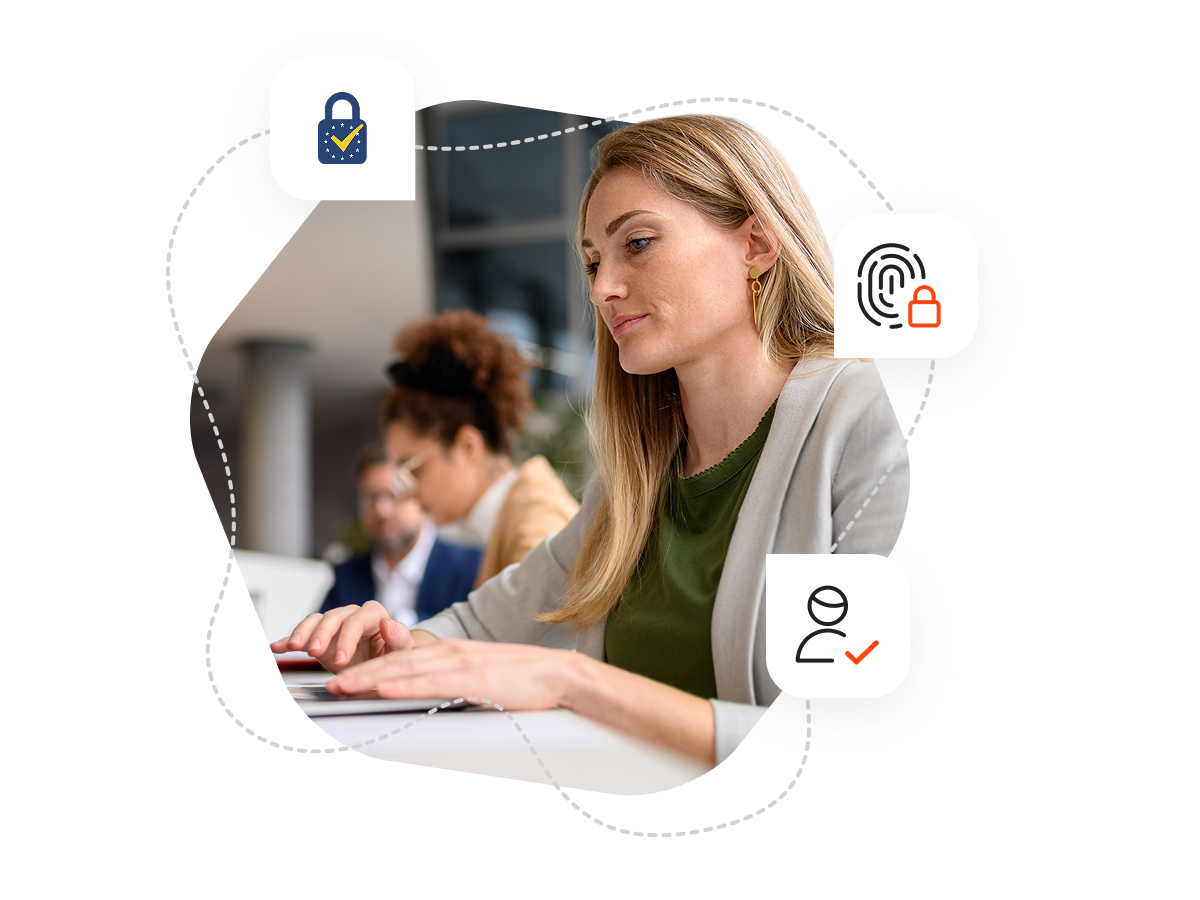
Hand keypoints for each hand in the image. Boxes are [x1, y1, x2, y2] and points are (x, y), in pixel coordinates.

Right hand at [269, 601, 414, 673]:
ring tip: (293, 646)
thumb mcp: (403, 651)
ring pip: (316, 621)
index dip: (348, 637)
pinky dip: (289, 639)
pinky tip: (278, 647)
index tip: (341, 658)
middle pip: (333, 617)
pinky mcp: (320, 636)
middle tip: (314, 652)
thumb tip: (389, 623)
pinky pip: (303, 632)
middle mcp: (352, 615)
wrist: (382, 666)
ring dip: (303, 633)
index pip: (359, 619)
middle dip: (321, 635)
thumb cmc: (394, 655)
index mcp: (374, 615)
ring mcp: (335, 625)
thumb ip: (399, 638)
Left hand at [327, 639, 577, 710]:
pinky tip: (385, 689)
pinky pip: (433, 683)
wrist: (558, 674)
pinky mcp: (474, 679)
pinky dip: (405, 685)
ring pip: (407, 670)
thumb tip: (427, 695)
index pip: (402, 661)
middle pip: (396, 663)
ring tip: (344, 685)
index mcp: (451, 653)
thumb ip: (451, 682)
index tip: (343, 678)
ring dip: (371, 678)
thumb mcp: (478, 678)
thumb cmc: (522, 680)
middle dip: (359, 673)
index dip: (369, 669)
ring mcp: (462, 664)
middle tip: (330, 683)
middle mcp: (451, 653)